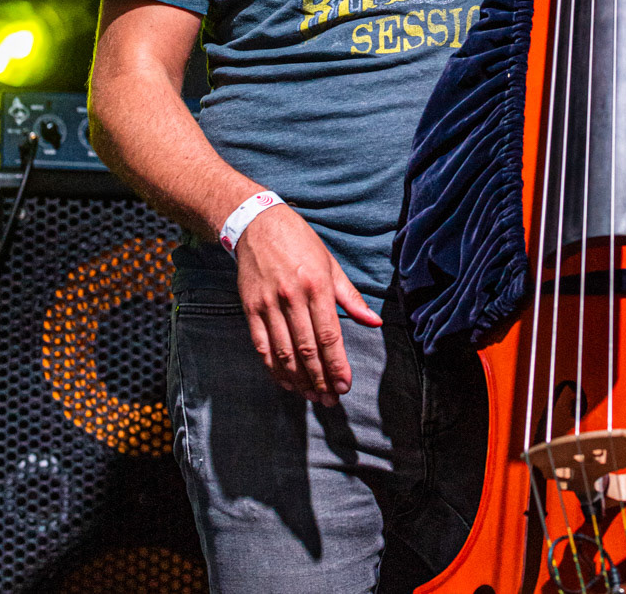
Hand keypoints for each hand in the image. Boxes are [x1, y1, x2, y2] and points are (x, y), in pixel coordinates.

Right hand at [235, 203, 381, 406]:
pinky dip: (274, 369)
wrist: (257, 224)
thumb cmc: (300, 243)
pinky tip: (286, 382)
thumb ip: (351, 297)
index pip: (329, 335)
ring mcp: (269, 304)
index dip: (337, 364)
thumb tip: (374, 322)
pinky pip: (262, 346)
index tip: (345, 385)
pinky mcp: (250, 309)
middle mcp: (292, 297)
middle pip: (307, 349)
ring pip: (285, 353)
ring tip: (312, 396)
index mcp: (317, 285)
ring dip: (299, 380)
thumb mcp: (330, 264)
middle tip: (330, 400)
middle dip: (320, 379)